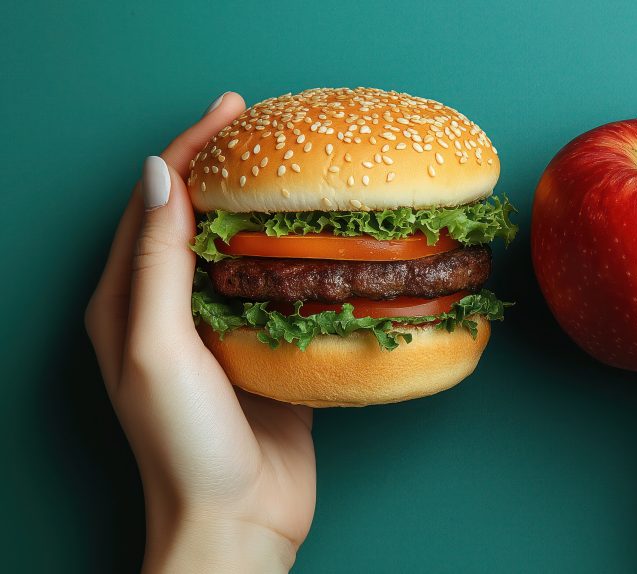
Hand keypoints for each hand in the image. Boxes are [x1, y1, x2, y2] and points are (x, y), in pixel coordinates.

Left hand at [85, 93, 315, 573]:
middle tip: (266, 126)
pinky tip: (322, 242)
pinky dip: (296, 258)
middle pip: (195, 218)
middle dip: (227, 166)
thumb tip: (162, 176)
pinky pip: (277, 290)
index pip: (154, 204)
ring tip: (296, 169)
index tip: (230, 111)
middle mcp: (167, 312)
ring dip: (265, 207)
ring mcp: (217, 332)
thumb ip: (157, 263)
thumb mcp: (159, 348)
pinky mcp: (261, 353)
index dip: (190, 150)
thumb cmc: (185, 446)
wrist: (238, 521)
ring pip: (239, 250)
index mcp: (126, 304)